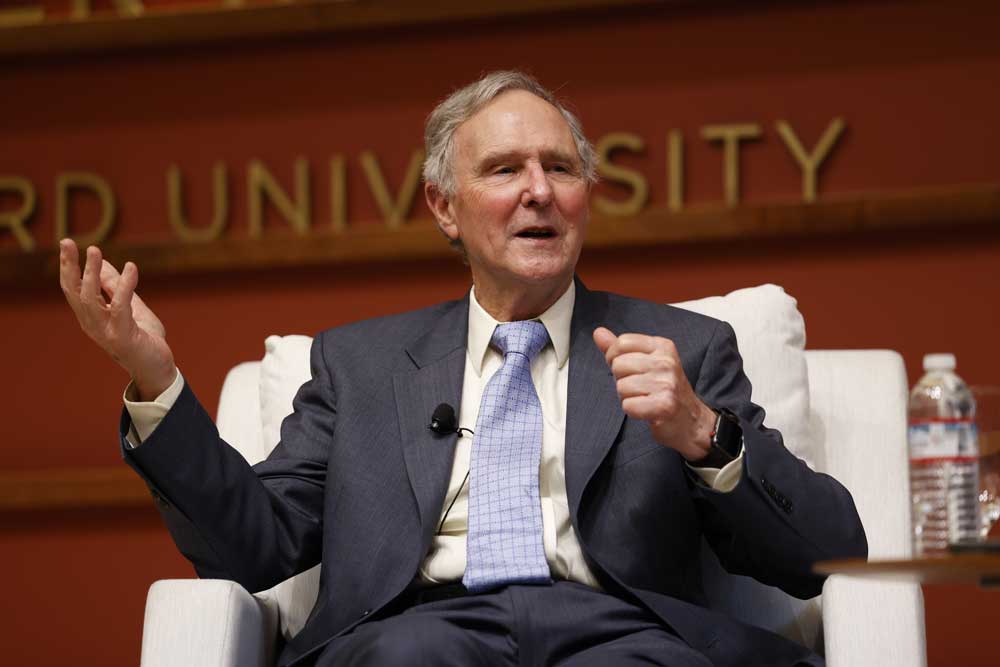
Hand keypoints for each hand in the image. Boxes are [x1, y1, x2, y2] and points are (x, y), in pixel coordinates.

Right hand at [59, 239, 176, 400]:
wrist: (158, 369)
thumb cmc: (144, 339)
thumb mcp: (129, 307)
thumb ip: (114, 287)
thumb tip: (101, 262)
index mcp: (91, 317)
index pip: (73, 289)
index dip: (68, 267)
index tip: (66, 243)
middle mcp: (92, 324)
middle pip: (74, 292)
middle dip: (70, 266)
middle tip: (67, 242)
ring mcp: (105, 331)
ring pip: (90, 298)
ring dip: (91, 273)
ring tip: (94, 251)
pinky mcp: (123, 336)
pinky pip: (121, 306)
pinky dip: (125, 285)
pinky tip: (131, 267)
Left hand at [593, 327, 715, 461]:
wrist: (690, 420)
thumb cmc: (663, 389)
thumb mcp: (645, 362)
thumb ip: (620, 348)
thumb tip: (598, 332)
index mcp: (662, 346)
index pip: (622, 342)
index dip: (615, 357)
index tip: (628, 369)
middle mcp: (666, 362)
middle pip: (618, 364)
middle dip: (622, 379)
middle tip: (641, 388)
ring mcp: (667, 383)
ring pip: (621, 386)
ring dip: (627, 397)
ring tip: (645, 398)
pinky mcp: (665, 405)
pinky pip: (628, 405)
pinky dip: (633, 411)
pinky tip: (647, 409)